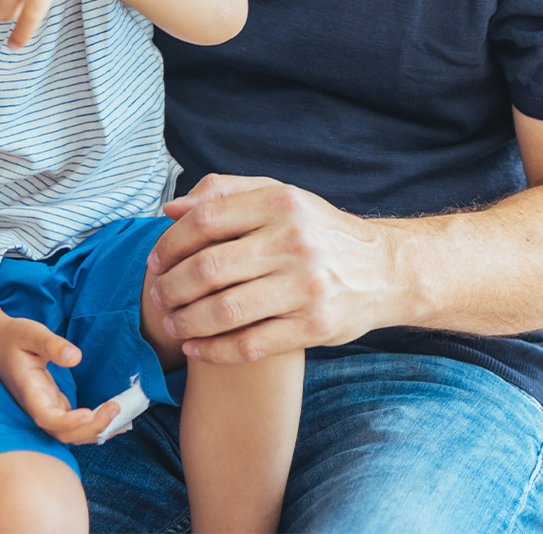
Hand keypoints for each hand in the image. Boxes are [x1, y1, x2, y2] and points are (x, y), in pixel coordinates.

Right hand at [0, 316, 119, 444]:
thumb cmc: (13, 336)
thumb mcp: (30, 332)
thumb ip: (51, 344)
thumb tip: (75, 357)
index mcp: (29, 391)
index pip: (47, 417)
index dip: (68, 422)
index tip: (89, 413)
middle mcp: (37, 406)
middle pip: (63, 434)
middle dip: (92, 428)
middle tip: (117, 408)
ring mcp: (45, 409)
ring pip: (71, 434)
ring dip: (97, 431)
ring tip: (124, 418)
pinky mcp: (53, 406)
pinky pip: (74, 425)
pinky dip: (95, 426)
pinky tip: (116, 421)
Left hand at [144, 174, 399, 362]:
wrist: (387, 270)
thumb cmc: (318, 230)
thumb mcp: (279, 196)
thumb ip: (225, 193)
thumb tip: (171, 208)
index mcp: (279, 203)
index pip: (206, 220)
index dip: (170, 242)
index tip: (155, 260)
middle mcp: (293, 241)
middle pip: (210, 267)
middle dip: (173, 286)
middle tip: (157, 297)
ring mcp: (307, 286)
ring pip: (226, 309)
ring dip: (188, 321)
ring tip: (172, 325)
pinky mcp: (316, 326)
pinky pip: (252, 343)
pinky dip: (216, 350)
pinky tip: (197, 348)